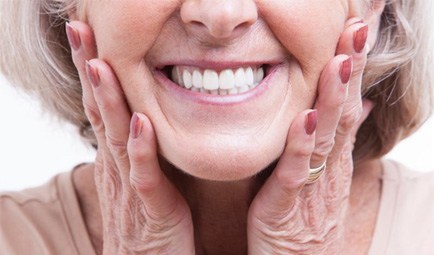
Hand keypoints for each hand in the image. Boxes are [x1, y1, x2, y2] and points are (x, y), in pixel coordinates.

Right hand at [66, 21, 194, 253]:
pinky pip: (144, 176)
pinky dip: (141, 149)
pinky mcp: (151, 209)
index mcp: (117, 158)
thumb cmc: (149, 221)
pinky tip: (140, 123)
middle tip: (79, 29)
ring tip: (100, 63)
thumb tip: (141, 118)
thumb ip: (139, 149)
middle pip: (99, 111)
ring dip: (108, 100)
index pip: (101, 106)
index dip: (94, 70)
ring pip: (116, 137)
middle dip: (90, 70)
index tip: (88, 35)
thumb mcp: (140, 178)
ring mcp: (130, 187)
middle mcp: (117, 167)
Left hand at [247, 18, 372, 253]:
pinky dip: (302, 144)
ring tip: (341, 60)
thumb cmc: (306, 220)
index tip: (358, 28)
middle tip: (359, 27)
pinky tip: (306, 118)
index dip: (353, 66)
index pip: (348, 102)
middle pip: (344, 111)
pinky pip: (297, 171)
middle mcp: (328, 166)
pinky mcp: (289, 205)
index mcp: (332, 156)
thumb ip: (334, 141)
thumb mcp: (323, 176)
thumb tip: (358, 106)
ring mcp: (312, 184)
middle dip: (351, 68)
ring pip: (326, 135)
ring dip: (334, 96)